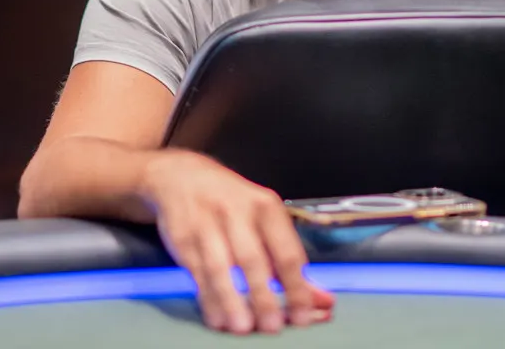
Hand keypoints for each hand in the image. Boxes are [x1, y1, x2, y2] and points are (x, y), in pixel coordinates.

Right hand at [140, 150, 334, 334]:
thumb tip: (322, 301)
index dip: (297, 286)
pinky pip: (197, 273)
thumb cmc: (232, 204)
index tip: (304, 315)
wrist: (181, 176)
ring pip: (221, 267)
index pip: (286, 251)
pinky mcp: (183, 238)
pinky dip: (208, 298)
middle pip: (253, 259)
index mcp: (266, 207)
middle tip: (273, 326)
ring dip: (232, 300)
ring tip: (243, 327)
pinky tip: (218, 318)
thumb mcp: (264, 220)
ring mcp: (207, 224)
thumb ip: (289, 261)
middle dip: (263, 296)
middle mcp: (237, 212)